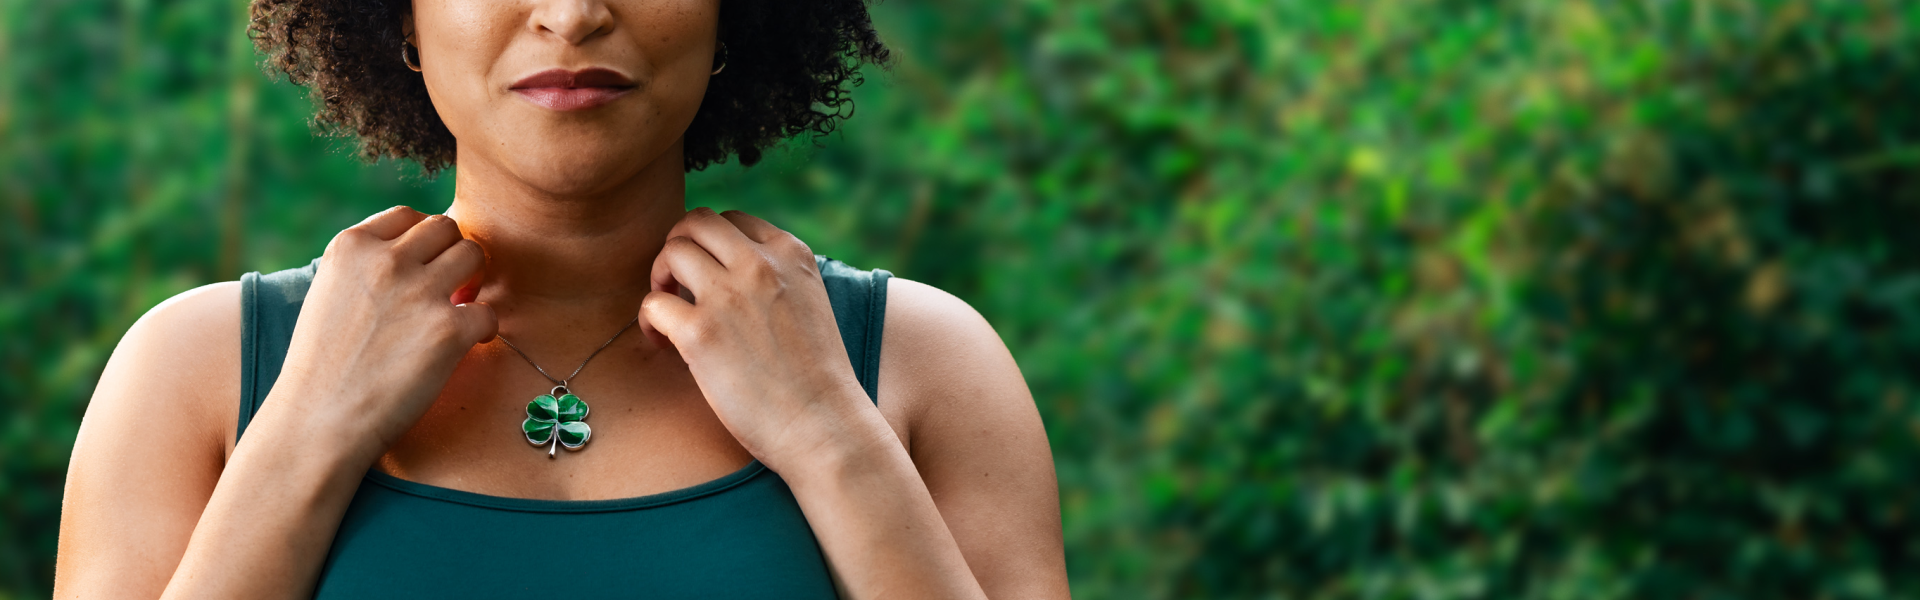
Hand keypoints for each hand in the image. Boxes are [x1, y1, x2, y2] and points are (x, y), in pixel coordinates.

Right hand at [269, 206, 496, 459]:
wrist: (317, 421)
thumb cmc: (322, 366)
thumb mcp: (330, 293)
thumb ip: (367, 267)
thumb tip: (417, 253)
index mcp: (351, 246)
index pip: (408, 216)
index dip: (423, 241)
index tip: (423, 267)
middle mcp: (386, 260)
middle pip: (447, 229)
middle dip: (450, 256)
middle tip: (447, 289)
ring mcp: (420, 292)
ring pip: (474, 256)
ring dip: (473, 281)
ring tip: (456, 310)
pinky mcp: (448, 330)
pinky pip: (488, 312)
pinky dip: (483, 329)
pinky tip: (464, 345)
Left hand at [641, 208, 884, 473]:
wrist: (824, 426)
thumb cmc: (816, 378)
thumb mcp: (810, 304)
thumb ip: (777, 278)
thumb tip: (728, 272)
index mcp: (792, 253)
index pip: (733, 220)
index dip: (711, 245)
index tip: (709, 276)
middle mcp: (760, 264)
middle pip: (696, 222)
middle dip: (680, 247)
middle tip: (678, 285)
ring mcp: (728, 295)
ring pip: (671, 251)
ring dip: (660, 277)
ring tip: (670, 313)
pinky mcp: (700, 333)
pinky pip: (653, 304)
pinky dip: (650, 321)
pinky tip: (664, 343)